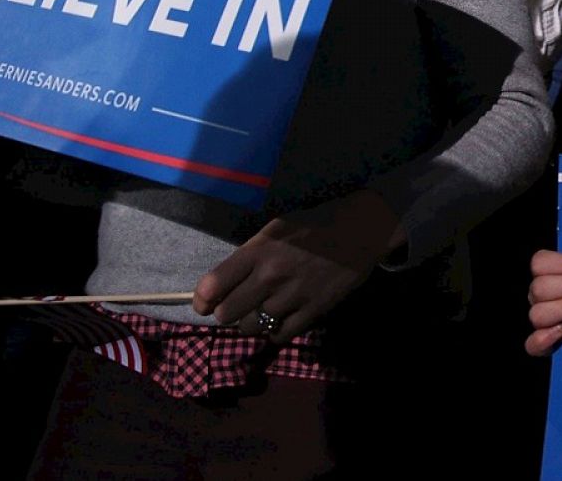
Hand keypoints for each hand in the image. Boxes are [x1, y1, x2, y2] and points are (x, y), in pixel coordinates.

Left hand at [194, 190, 401, 343]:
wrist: (359, 231)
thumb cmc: (312, 226)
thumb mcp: (274, 230)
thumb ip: (247, 257)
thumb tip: (221, 287)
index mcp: (258, 251)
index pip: (212, 286)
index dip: (201, 300)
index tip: (204, 304)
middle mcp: (271, 276)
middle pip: (227, 314)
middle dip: (227, 312)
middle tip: (237, 306)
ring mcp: (293, 296)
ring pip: (251, 328)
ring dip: (251, 323)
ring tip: (261, 312)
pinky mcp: (313, 311)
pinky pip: (280, 335)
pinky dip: (275, 332)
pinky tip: (280, 319)